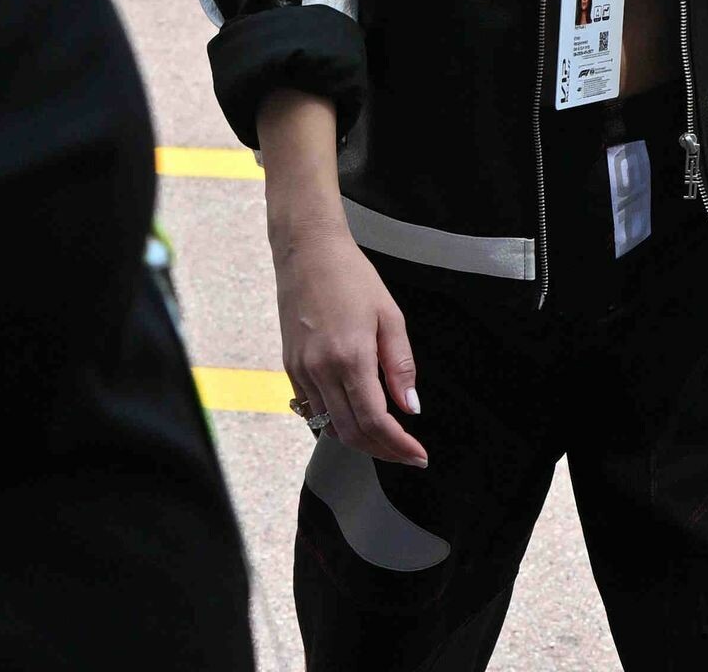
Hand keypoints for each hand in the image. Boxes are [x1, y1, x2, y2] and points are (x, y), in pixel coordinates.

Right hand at [274, 219, 427, 465]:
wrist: (307, 253)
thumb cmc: (352, 277)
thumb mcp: (389, 315)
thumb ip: (401, 365)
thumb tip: (411, 407)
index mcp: (350, 357)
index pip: (375, 421)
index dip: (398, 445)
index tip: (417, 455)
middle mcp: (321, 371)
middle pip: (351, 433)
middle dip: (382, 450)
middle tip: (406, 453)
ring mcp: (301, 372)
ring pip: (330, 427)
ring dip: (359, 441)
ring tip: (386, 439)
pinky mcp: (290, 368)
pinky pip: (312, 410)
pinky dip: (336, 423)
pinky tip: (355, 416)